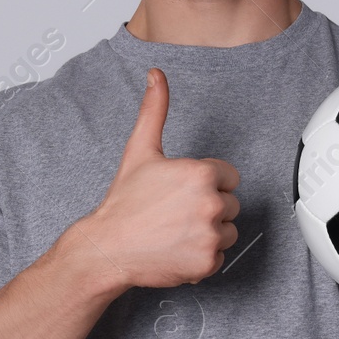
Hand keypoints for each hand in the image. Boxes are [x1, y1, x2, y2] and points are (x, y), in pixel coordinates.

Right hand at [80, 67, 240, 288]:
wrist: (108, 247)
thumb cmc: (124, 202)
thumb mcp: (140, 150)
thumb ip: (155, 110)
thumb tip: (156, 76)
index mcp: (202, 174)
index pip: (228, 177)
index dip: (205, 183)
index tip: (181, 191)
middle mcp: (211, 204)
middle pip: (230, 204)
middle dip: (208, 207)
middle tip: (175, 212)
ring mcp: (211, 235)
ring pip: (229, 231)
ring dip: (209, 232)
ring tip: (176, 230)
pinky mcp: (208, 262)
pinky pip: (219, 256)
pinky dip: (201, 255)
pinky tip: (177, 247)